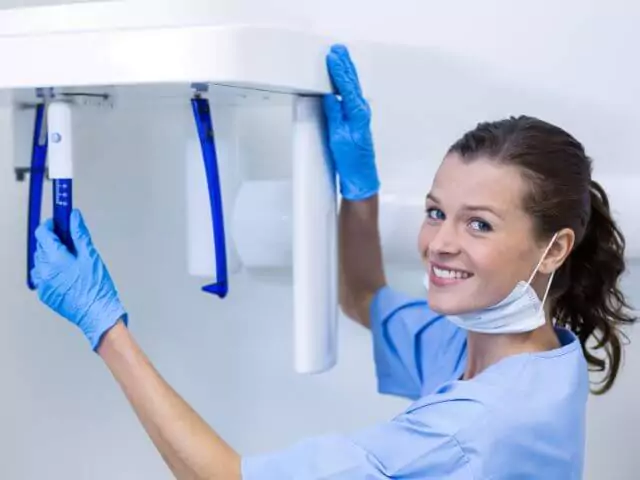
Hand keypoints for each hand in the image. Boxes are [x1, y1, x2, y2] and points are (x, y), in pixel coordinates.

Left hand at [31, 209, 127, 349]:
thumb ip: (79, 233)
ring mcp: (43, 284)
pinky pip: (42, 276)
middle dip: (53, 240)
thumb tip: (73, 217)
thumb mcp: (91, 256)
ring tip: (69, 260)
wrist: (97, 314)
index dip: (51, 225)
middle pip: (41, 246)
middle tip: (70, 241)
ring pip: (40, 262)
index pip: (42, 233)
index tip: (59, 222)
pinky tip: (67, 274)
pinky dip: (51, 271)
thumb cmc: (96, 287)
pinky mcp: (45, 294)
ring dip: (50, 256)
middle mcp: (43, 271)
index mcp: (54, 258)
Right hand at [324, 44, 379, 200]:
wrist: (360, 177)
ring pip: (352, 88)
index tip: (332, 57)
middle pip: (352, 84)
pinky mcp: (356, 121)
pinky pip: (350, 97)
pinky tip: (342, 82)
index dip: (339, 71)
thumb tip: (330, 96)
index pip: (347, 87)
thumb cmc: (351, 161)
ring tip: (340, 58)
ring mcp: (360, 116)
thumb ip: (335, 115)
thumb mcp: (338, 137)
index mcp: (357, 114)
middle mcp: (361, 112)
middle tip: (338, 50)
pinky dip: (346, 85)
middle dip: (345, 66)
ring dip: (346, 72)